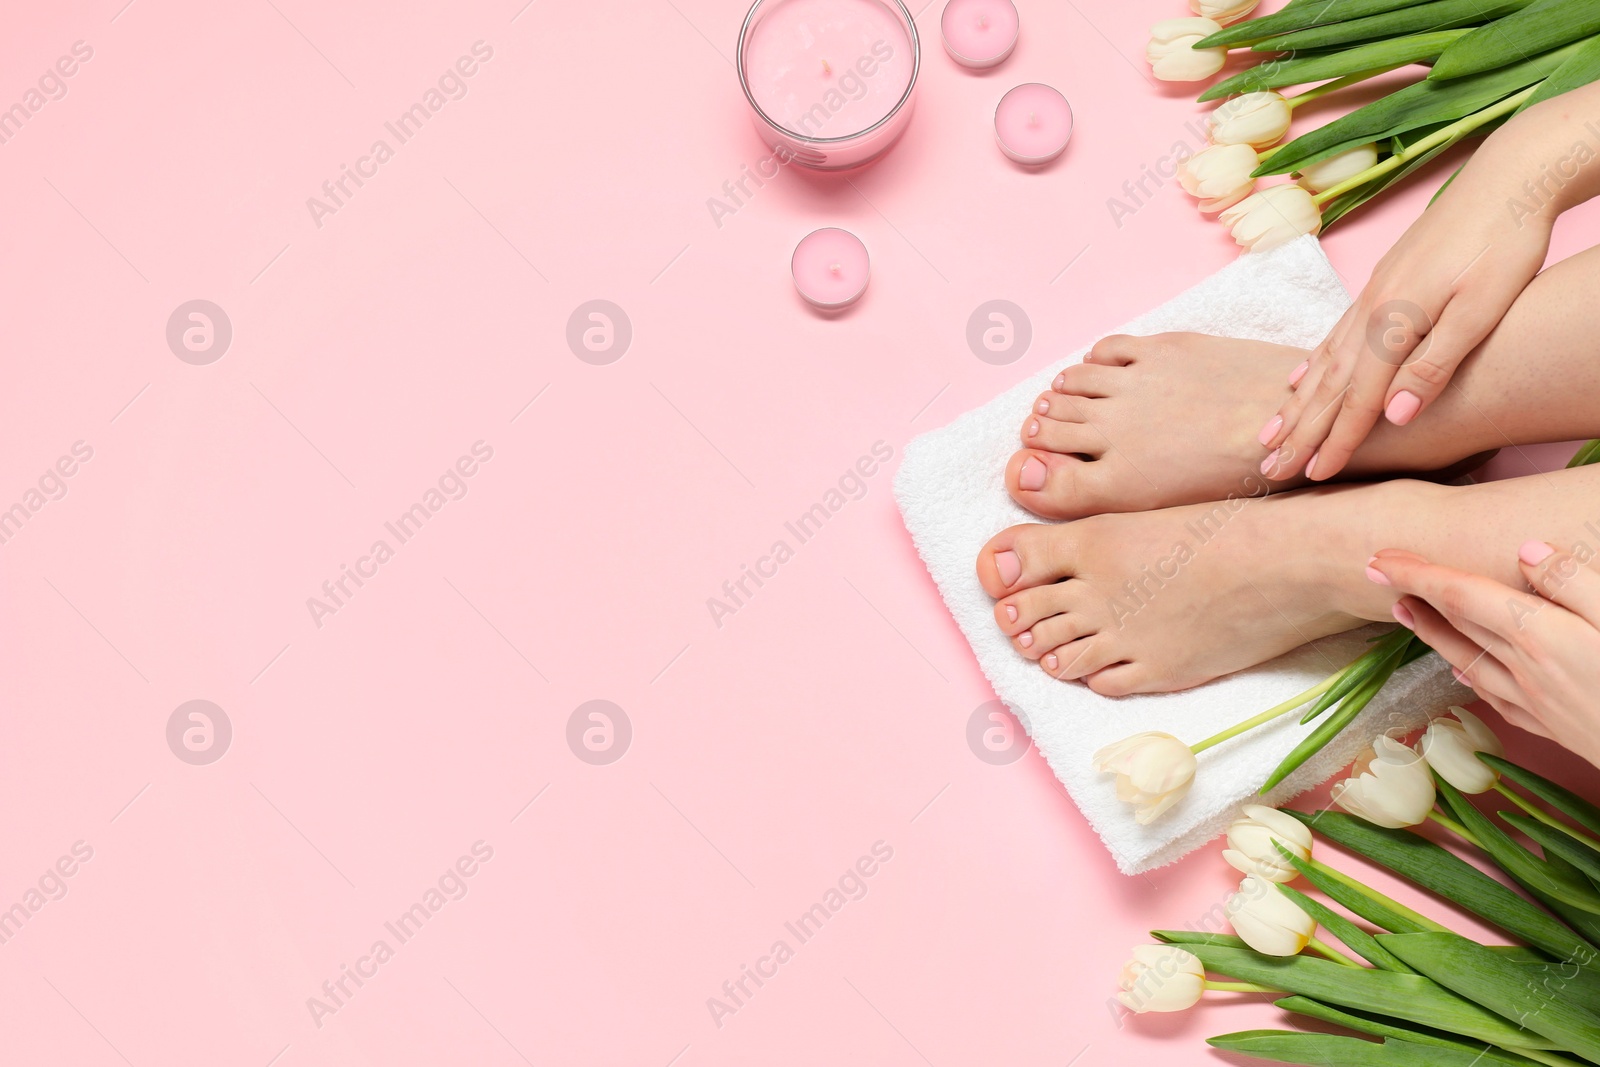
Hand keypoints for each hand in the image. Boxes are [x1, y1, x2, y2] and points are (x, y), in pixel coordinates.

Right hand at [1260, 182, 1551, 482]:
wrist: (1506, 176)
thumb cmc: (1506, 241)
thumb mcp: (1484, 307)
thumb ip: (1437, 362)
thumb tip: (1397, 416)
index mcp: (1395, 322)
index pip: (1359, 399)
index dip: (1336, 441)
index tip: (1312, 475)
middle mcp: (1371, 310)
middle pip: (1328, 386)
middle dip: (1299, 431)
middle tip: (1270, 468)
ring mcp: (1370, 295)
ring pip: (1323, 363)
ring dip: (1295, 404)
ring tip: (1269, 433)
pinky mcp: (1378, 283)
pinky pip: (1332, 336)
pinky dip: (1310, 364)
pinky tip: (1297, 379)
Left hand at [1366, 543, 1599, 771]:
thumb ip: (1573, 580)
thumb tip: (1525, 550)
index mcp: (1540, 634)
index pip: (1461, 594)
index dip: (1417, 573)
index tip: (1377, 557)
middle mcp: (1526, 670)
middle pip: (1457, 625)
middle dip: (1416, 596)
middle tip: (1380, 573)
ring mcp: (1537, 703)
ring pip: (1468, 660)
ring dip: (1431, 633)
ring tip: (1405, 613)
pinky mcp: (1554, 728)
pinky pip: (1495, 696)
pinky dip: (1470, 675)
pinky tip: (1463, 671)